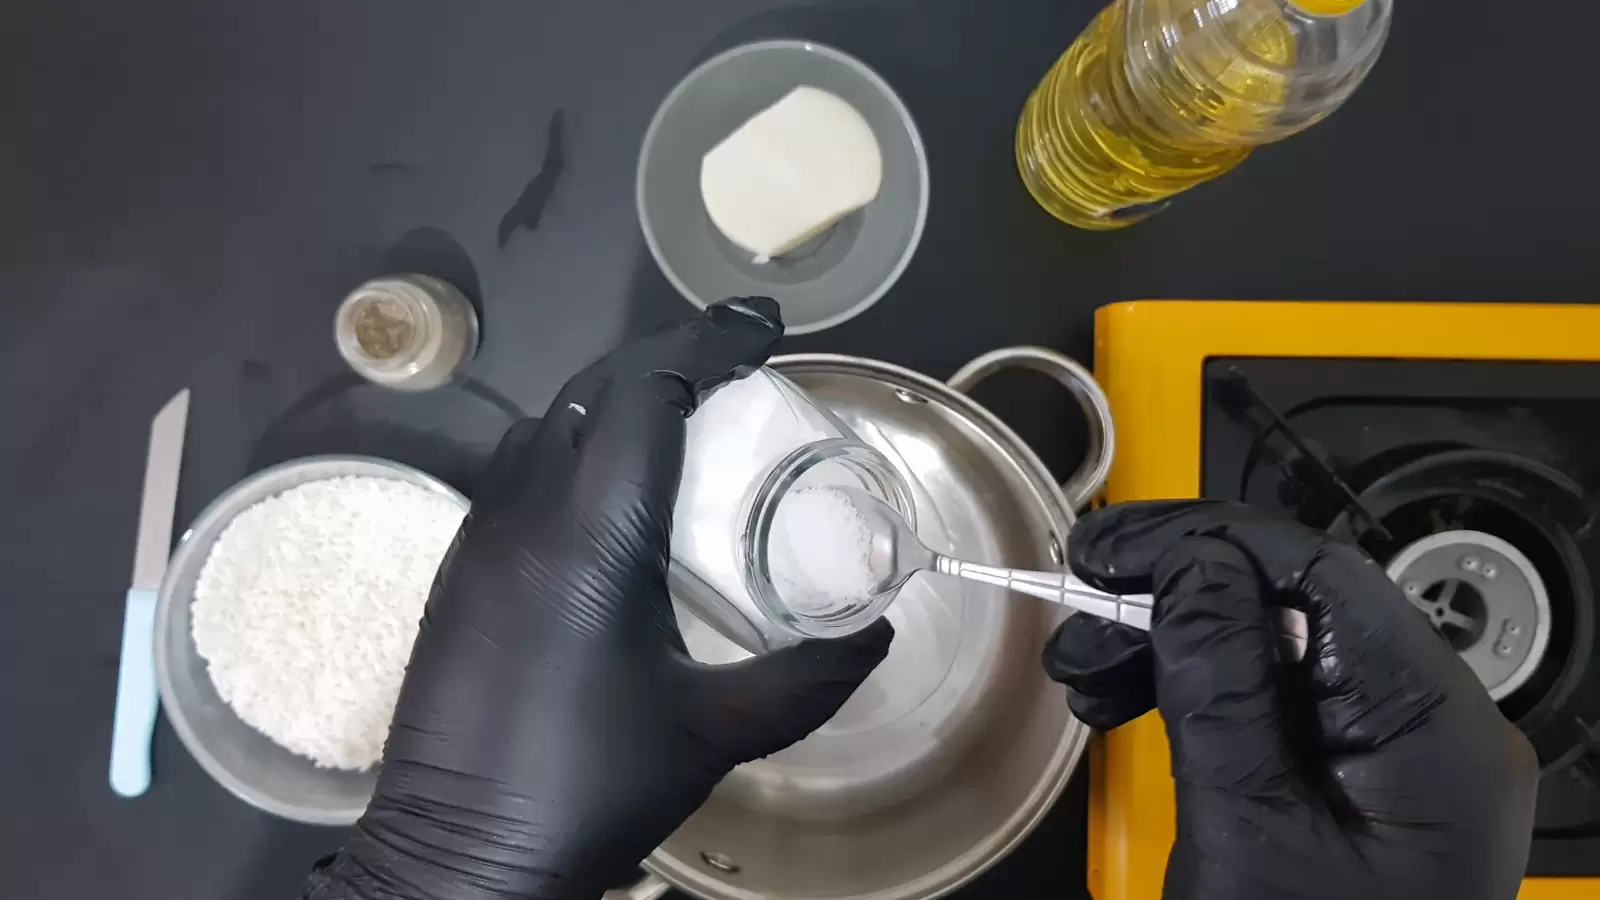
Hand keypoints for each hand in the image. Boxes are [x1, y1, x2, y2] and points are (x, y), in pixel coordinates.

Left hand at [309, 298, 892, 899]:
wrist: (457, 859)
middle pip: (595, 392)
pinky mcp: (459, 573)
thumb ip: (807, 677)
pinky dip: (580, 448)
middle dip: (669, 359)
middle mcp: (524, 514)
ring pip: (551, 427)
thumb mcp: (715, 731)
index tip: (765, 328)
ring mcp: (479, 540)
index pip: (647, 392)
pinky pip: (522, 473)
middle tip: (738, 362)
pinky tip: (617, 492)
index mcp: (589, 535)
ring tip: (686, 414)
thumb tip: (879, 633)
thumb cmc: (589, 787)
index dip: (708, 345)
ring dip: (619, 400)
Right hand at [1043, 501, 1537, 899]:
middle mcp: (1427, 730)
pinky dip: (1189, 696)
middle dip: (1171, 601)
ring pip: (1268, 652)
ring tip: (1084, 676)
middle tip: (1081, 607)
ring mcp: (1390, 758)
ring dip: (1166, 647)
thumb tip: (1189, 564)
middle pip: (1293, 607)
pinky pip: (1267, 706)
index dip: (1203, 543)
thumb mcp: (1245, 823)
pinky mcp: (1349, 783)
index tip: (1109, 546)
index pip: (1321, 574)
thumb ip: (1218, 680)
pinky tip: (1123, 707)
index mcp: (1433, 729)